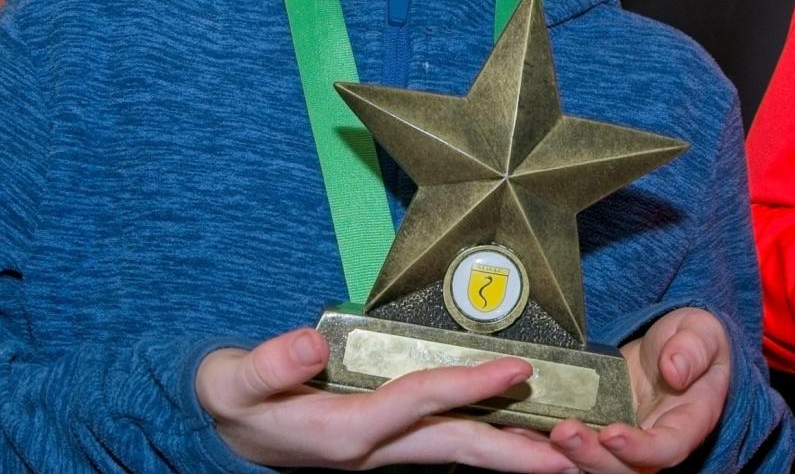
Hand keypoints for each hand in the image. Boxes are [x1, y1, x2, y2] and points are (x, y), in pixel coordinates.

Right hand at [196, 326, 579, 470]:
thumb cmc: (234, 401)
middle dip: (514, 450)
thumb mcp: (236, 381)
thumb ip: (271, 364)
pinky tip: (518, 433)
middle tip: (570, 450)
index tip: (515, 369)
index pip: (419, 402)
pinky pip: (448, 444)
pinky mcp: (389, 443)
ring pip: (459, 451)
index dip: (468, 385)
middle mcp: (374, 449)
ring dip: (510, 451)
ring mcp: (385, 451)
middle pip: (457, 447)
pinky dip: (486, 440)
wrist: (225, 431)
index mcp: (345, 431)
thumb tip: (310, 343)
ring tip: (563, 449)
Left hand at [542, 307, 730, 471]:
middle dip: (591, 455)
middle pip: (623, 468)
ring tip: (541, 431)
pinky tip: (525, 425)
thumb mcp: (701, 334)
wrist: (671, 349)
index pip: (666, 449)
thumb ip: (693, 349)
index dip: (640, 449)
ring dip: (567, 454)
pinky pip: (572, 448)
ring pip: (594, 464)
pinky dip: (547, 444)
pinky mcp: (597, 436)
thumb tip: (675, 369)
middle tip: (564, 431)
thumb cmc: (691, 343)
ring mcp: (623, 444)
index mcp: (687, 424)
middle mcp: (654, 444)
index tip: (612, 433)